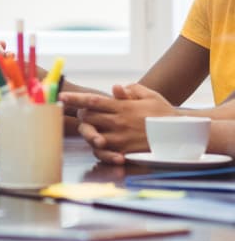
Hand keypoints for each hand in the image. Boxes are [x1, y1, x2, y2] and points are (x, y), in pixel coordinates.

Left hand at [60, 83, 175, 164]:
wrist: (181, 135)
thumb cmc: (164, 113)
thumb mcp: (150, 96)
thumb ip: (131, 90)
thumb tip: (115, 88)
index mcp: (122, 107)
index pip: (93, 101)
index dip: (75, 98)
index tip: (61, 96)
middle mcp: (118, 122)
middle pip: (88, 117)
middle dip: (82, 114)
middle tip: (83, 112)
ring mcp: (121, 138)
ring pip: (92, 135)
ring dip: (88, 131)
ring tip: (91, 129)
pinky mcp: (125, 151)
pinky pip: (104, 152)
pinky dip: (100, 150)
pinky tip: (101, 145)